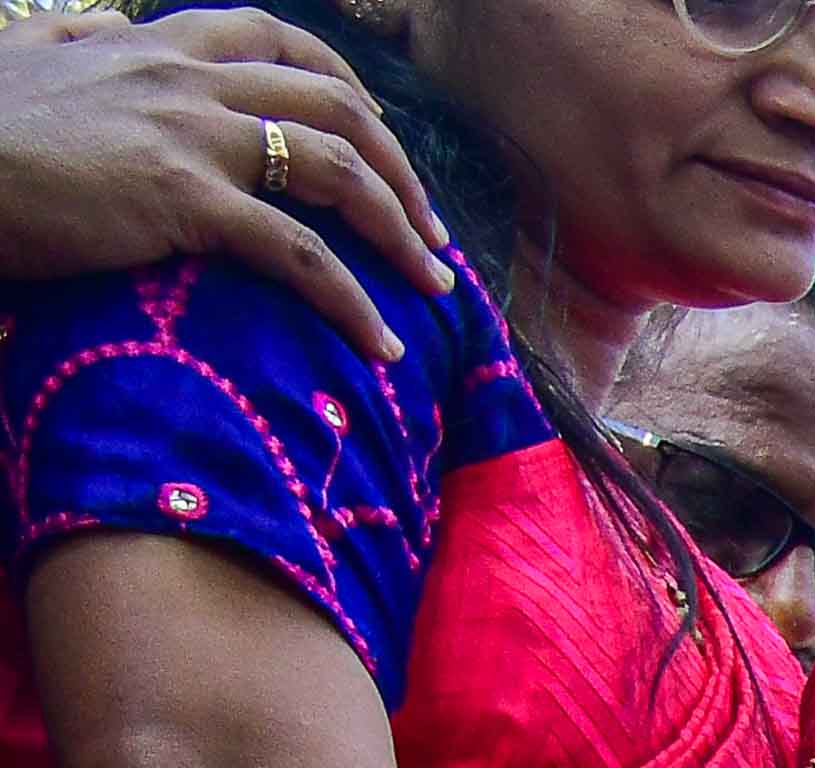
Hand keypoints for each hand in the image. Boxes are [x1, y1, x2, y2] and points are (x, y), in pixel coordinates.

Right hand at [0, 16, 445, 345]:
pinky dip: (353, 303)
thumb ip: (78, 36)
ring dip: (403, 232)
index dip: (344, 83)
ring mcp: (191, 137)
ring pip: (340, 171)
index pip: (274, 39)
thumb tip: (108, 23)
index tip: (375, 130)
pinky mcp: (184, 200)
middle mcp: (186, 79)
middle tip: (429, 226)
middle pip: (336, 105)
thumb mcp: (27, 54)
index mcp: (154, 45)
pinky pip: (300, 254)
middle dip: (400, 167)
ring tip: (432, 285)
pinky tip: (379, 346)